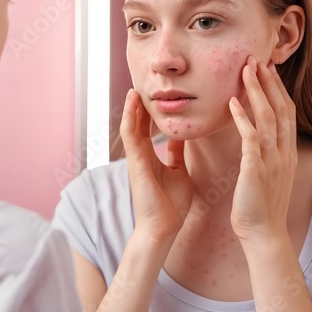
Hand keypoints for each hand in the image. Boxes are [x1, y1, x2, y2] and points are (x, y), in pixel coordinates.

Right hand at [120, 89, 193, 245]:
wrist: (164, 226)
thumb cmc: (171, 203)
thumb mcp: (178, 171)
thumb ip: (177, 153)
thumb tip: (182, 137)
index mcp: (151, 156)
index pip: (148, 128)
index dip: (150, 111)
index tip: (155, 95)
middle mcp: (140, 154)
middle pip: (137, 123)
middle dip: (139, 105)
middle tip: (142, 85)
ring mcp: (135, 157)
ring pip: (131, 126)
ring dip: (131, 107)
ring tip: (135, 89)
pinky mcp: (134, 162)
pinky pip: (130, 135)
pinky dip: (129, 118)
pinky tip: (132, 104)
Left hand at [229, 56, 296, 244]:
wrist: (263, 232)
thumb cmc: (260, 204)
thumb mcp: (267, 173)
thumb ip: (264, 152)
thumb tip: (256, 137)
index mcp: (285, 151)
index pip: (284, 113)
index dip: (276, 90)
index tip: (266, 71)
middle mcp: (282, 151)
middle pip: (279, 108)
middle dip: (268, 83)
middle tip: (256, 60)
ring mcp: (271, 159)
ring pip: (267, 117)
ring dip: (256, 91)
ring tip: (245, 71)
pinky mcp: (256, 167)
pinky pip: (250, 137)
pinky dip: (242, 117)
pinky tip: (232, 102)